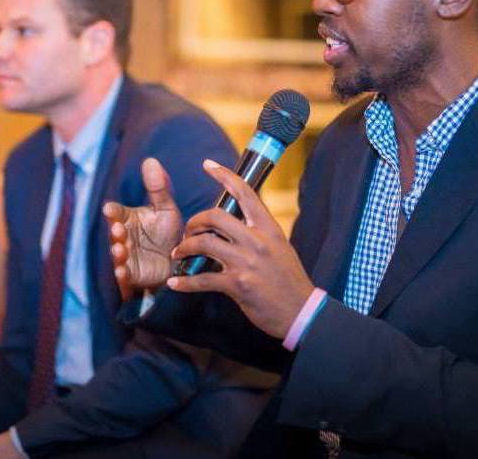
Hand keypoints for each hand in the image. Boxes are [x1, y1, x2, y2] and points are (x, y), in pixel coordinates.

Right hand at [103, 158, 182, 297]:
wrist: (179, 258)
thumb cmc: (168, 230)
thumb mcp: (166, 208)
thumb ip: (158, 187)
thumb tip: (151, 160)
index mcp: (127, 218)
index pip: (116, 212)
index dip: (112, 212)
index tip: (109, 210)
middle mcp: (123, 236)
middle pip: (114, 233)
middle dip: (115, 232)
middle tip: (118, 230)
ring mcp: (126, 255)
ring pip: (117, 253)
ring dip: (117, 252)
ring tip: (119, 250)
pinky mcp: (132, 274)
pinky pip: (124, 274)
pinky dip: (122, 274)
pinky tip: (123, 272)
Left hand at [167, 159, 314, 338]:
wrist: (302, 312)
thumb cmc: (289, 279)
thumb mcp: (280, 246)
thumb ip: (259, 231)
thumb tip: (238, 219)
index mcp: (268, 227)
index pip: (245, 192)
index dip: (224, 175)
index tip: (207, 164)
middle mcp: (257, 240)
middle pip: (215, 216)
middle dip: (194, 222)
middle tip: (187, 232)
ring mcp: (247, 262)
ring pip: (203, 244)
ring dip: (185, 248)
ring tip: (179, 255)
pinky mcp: (238, 284)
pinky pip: (202, 279)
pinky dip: (185, 283)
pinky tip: (175, 284)